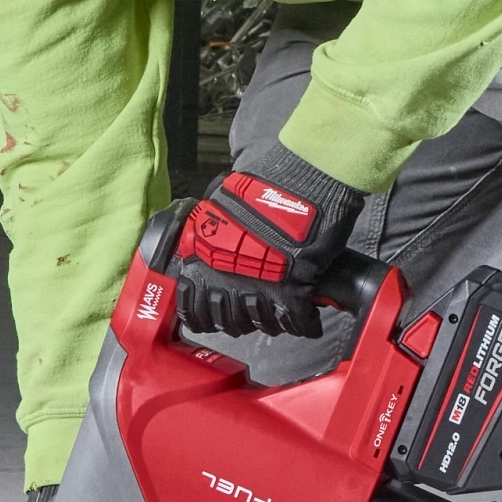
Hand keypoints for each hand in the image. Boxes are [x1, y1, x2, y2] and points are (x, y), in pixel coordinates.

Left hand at [166, 147, 368, 339]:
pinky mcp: (292, 292)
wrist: (305, 177)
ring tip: (282, 315)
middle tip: (254, 312)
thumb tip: (216, 245)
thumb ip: (214, 231)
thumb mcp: (221, 205)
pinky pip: (297, 321)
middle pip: (228, 321)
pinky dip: (306, 324)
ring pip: (262, 324)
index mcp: (201, 257)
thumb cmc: (264, 185)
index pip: (192, 306)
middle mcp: (222, 279)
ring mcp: (256, 288)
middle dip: (242, 321)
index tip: (216, 316)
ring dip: (273, 323)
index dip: (205, 316)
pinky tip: (309, 320)